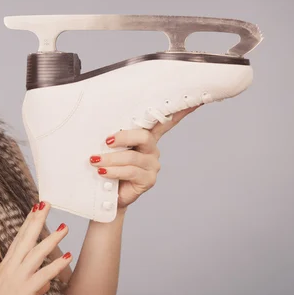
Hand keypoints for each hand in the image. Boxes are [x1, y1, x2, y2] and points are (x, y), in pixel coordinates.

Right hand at [0, 201, 71, 294]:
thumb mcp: (13, 287)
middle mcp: (11, 267)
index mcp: (7, 264)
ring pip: (36, 253)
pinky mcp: (25, 289)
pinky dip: (56, 265)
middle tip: (48, 204)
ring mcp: (18, 277)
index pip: (19, 237)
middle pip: (26, 238)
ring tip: (65, 227)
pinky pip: (44, 275)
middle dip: (37, 220)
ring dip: (52, 238)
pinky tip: (68, 257)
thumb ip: (30, 281)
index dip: (28, 221)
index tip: (36, 206)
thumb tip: (45, 281)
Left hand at [88, 105, 202, 208]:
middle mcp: (152, 149)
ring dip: (111, 158)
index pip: (165, 121)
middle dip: (123, 137)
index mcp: (145, 137)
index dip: (180, 110)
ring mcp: (152, 164)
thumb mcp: (108, 148)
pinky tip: (103, 172)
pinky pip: (132, 171)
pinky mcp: (148, 179)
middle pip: (145, 136)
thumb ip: (112, 137)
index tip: (198, 98)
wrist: (108, 195)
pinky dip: (114, 170)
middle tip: (106, 141)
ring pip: (133, 156)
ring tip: (96, 160)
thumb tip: (103, 128)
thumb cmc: (107, 167)